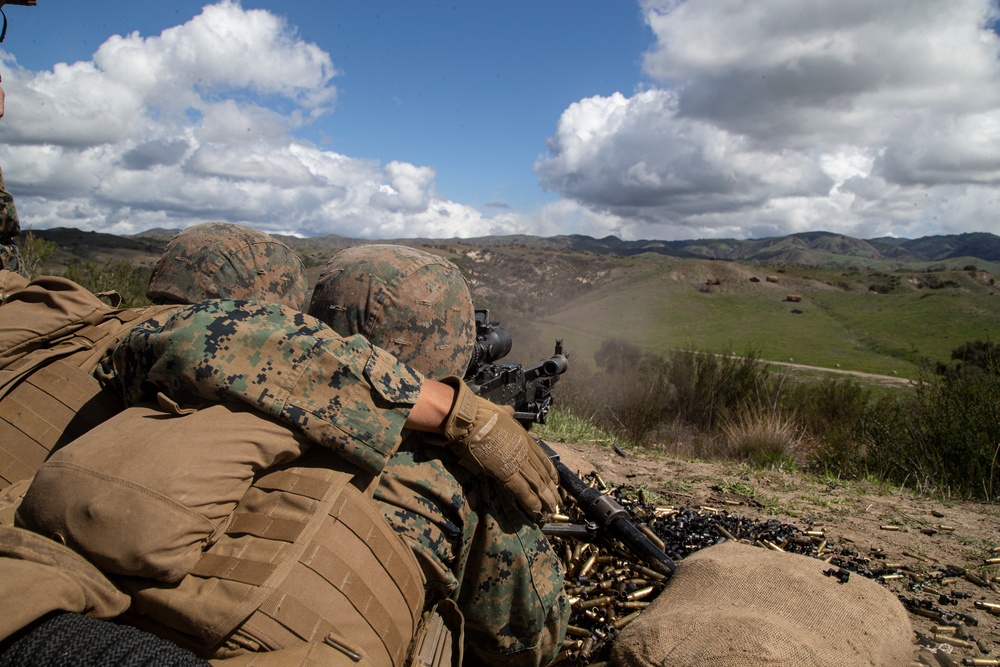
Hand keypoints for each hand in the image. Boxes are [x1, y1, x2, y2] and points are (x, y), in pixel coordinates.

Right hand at [437, 377, 559, 516]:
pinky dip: (530, 501)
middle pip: (541, 473)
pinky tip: (536, 510)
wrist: (469, 418)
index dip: (550, 471)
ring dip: (544, 498)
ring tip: (550, 509)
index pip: (542, 458)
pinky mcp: (504, 472)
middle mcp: (524, 450)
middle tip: (556, 501)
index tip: (555, 481)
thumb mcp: (501, 411)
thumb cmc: (480, 413)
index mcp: (523, 437)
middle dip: (550, 489)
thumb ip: (507, 414)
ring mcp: (516, 461)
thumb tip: (510, 410)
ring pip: (536, 483)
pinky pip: (521, 490)